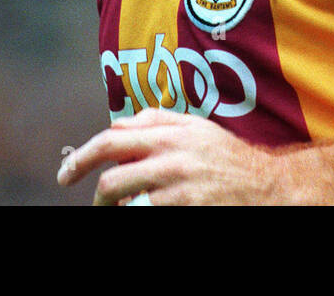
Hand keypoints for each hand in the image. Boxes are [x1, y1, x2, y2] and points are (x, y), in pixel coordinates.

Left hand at [57, 108, 282, 204]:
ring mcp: (179, 188)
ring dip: (117, 209)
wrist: (268, 186)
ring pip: (125, 203)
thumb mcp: (196, 127)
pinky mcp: (187, 209)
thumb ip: (158, 120)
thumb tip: (118, 124)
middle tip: (97, 205)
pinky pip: (145, 214)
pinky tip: (142, 211)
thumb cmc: (228, 157)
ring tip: (124, 209)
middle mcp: (170, 158)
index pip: (110, 141)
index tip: (66, 175)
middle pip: (110, 179)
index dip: (80, 159)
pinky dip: (136, 213)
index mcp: (168, 134)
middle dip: (96, 197)